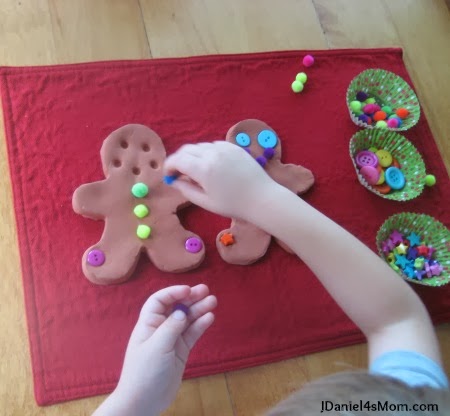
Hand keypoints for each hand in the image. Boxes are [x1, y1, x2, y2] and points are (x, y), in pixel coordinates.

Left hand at [95, 284, 216, 415]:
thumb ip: (171, 327)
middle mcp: (160, 328)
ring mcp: (171, 339)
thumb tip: (182, 311)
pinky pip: (192, 334)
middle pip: (176, 307)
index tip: (188, 290)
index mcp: (148, 323)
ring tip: (213, 301)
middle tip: (207, 291)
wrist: (143, 402)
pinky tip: (209, 317)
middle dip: (190, 298)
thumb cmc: (144, 372)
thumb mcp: (157, 347)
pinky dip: (200, 325)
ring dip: (199, 310)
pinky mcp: (181, 351)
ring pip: (187, 319)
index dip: (173, 292)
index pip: (160, 300)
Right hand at [163, 141, 276, 219]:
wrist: (262, 198)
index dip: (169, 166)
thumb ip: (187, 190)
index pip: (178, 160)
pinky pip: (214, 145)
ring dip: (193, 155)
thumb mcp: (206, 202)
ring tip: (196, 170)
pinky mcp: (234, 147)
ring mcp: (224, 148)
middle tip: (179, 172)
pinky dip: (207, 152)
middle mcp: (212, 154)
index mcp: (203, 169)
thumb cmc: (233, 205)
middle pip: (187, 149)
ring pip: (200, 146)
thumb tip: (174, 181)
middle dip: (179, 159)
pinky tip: (212, 164)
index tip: (168, 175)